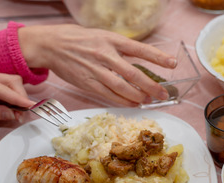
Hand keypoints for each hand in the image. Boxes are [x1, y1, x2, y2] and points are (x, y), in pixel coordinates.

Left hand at [0, 69, 34, 121]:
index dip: (18, 99)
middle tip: (20, 114)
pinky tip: (9, 106)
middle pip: (12, 81)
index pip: (2, 89)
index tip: (31, 106)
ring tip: (14, 112)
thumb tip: (13, 114)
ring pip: (13, 83)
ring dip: (18, 97)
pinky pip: (8, 86)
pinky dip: (13, 97)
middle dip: (21, 97)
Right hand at [18, 24, 176, 105]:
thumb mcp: (102, 36)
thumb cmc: (79, 40)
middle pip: (133, 74)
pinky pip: (109, 95)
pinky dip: (123, 101)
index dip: (158, 57)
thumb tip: (141, 62)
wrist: (51, 45)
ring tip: (149, 100)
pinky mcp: (87, 83)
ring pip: (122, 88)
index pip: (139, 49)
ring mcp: (96, 70)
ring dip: (138, 97)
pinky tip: (133, 103)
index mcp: (111, 40)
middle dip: (151, 86)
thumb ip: (120, 49)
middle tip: (163, 94)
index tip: (172, 64)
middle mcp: (105, 55)